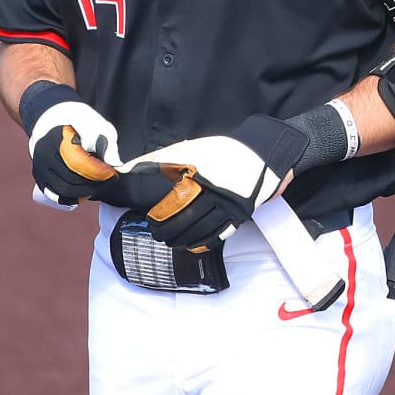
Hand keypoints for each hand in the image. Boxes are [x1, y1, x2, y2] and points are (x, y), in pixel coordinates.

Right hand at [21, 82, 123, 207]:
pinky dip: (71, 198)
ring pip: (63, 190)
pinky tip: (85, 194)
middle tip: (108, 180)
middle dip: (94, 184)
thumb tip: (115, 164)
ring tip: (98, 185)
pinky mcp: (39, 175)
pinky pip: (54, 195)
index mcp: (58, 138)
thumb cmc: (76, 120)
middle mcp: (45, 153)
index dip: (98, 172)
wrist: (49, 116)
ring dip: (84, 192)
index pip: (79, 162)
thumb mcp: (94, 123)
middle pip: (71, 179)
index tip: (112, 172)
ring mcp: (40, 166)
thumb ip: (106, 142)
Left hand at [123, 115, 308, 251]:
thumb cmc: (224, 149)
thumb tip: (130, 168)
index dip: (162, 214)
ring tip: (171, 241)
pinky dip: (203, 243)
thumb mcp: (191, 150)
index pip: (176, 202)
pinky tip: (192, 245)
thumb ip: (162, 160)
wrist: (263, 151)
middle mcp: (216, 194)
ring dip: (183, 240)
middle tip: (157, 233)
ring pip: (202, 231)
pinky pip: (220, 235)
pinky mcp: (241, 215)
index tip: (151, 218)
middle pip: (188, 220)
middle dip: (169, 231)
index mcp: (202, 177)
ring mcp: (230, 206)